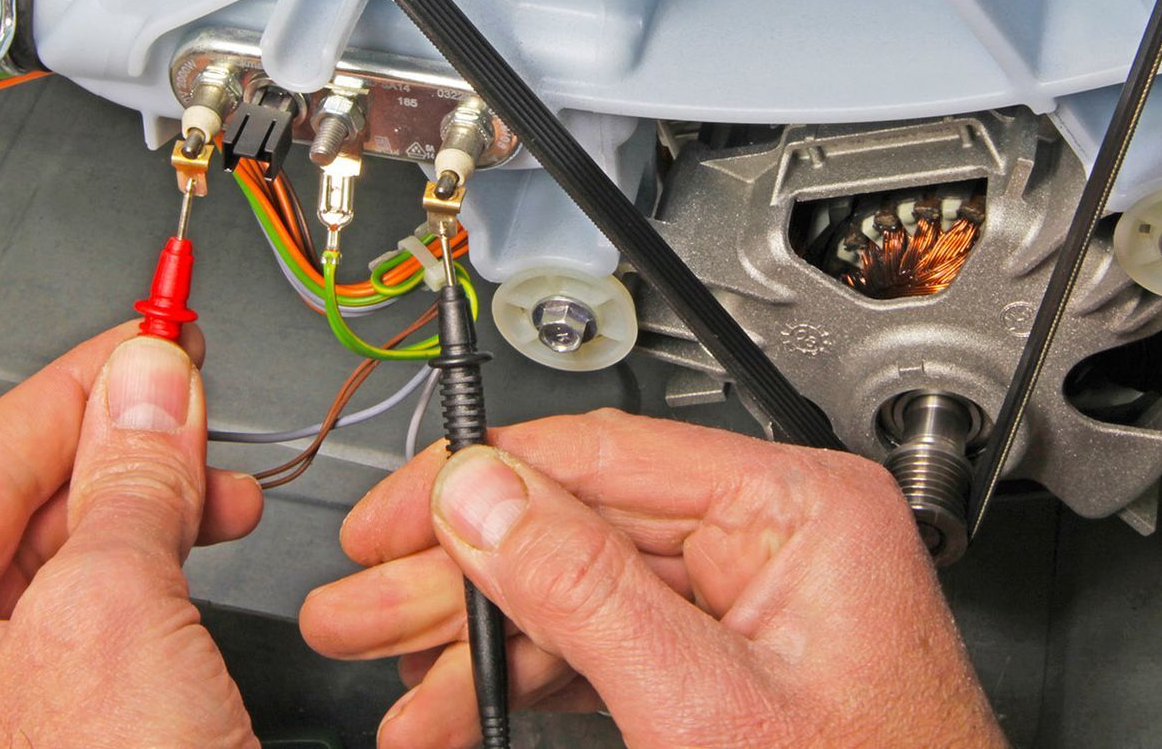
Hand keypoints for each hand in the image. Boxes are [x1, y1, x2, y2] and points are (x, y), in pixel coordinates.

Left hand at [0, 322, 263, 748]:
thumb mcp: (112, 614)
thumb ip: (127, 481)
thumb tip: (148, 383)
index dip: (80, 384)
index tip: (154, 333)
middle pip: (24, 509)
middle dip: (125, 447)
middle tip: (195, 394)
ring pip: (75, 564)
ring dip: (157, 506)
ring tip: (223, 482)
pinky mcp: (72, 740)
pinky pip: (110, 621)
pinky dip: (166, 570)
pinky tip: (208, 549)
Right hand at [301, 409, 1006, 748]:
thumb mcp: (705, 704)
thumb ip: (586, 593)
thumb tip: (485, 495)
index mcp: (801, 507)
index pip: (605, 453)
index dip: (480, 483)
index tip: (393, 516)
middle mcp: (780, 537)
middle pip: (580, 527)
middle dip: (459, 578)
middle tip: (360, 608)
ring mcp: (756, 603)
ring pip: (584, 595)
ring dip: (479, 643)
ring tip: (394, 683)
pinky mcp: (736, 665)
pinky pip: (615, 648)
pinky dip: (535, 681)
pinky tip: (464, 707)